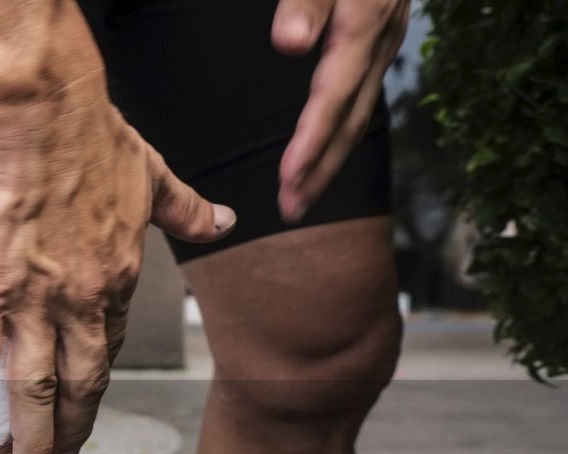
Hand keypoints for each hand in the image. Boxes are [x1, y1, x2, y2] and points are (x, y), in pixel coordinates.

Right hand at [0, 100, 233, 453]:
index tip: (84, 412)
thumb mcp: (154, 172)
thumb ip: (187, 207)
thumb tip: (226, 218)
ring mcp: (35, 302)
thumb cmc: (91, 135)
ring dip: (29, 437)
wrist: (40, 112)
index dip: (95, 389)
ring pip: (35, 387)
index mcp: (119, 279)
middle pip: (79, 385)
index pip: (108, 351)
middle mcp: (83, 302)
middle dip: (68, 432)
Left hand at [273, 0, 410, 220]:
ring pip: (359, 113)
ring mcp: (384, 40)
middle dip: (320, 170)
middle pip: (349, 120)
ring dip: (330, 158)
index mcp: (362, 23)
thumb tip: (289, 44)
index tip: (287, 181)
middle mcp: (379, 40)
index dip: (309, 144)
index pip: (332, 98)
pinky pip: (362, 97)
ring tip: (301, 195)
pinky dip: (342, 131)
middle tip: (290, 211)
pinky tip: (325, 150)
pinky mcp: (379, 37)